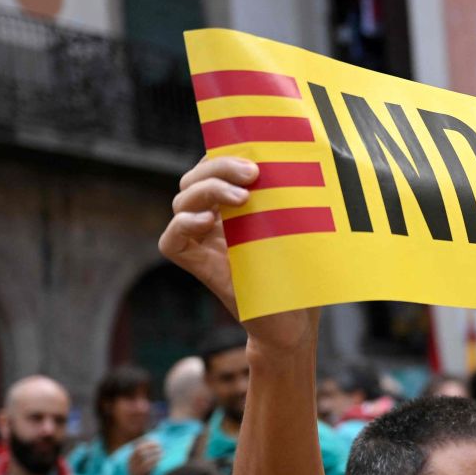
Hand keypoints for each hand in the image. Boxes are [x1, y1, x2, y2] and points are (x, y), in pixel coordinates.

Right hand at [126, 439, 162, 474]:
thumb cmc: (142, 472)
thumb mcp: (143, 462)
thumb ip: (147, 453)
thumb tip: (155, 441)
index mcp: (130, 458)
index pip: (137, 446)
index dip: (146, 442)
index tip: (156, 441)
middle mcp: (131, 463)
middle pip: (139, 451)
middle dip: (149, 446)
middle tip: (160, 445)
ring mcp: (134, 469)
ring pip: (143, 458)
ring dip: (154, 454)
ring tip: (162, 452)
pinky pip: (147, 467)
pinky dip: (154, 462)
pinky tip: (160, 460)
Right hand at [161, 155, 314, 348]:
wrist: (296, 323)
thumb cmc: (304, 273)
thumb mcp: (299, 225)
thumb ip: (287, 196)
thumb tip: (296, 158)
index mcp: (235, 205)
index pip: (214, 165)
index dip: (225, 152)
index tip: (256, 151)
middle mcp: (215, 220)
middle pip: (194, 179)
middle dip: (219, 166)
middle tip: (253, 172)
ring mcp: (204, 242)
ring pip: (182, 202)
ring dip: (208, 190)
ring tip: (243, 198)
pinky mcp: (199, 267)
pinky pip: (171, 241)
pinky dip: (183, 225)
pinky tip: (207, 220)